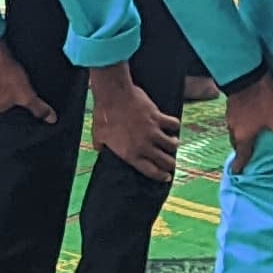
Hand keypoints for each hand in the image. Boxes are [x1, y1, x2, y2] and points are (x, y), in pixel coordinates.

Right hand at [0, 41, 49, 121]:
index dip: (14, 113)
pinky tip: (6, 72)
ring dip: (3, 88)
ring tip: (13, 81)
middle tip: (18, 92)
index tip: (21, 107)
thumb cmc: (8, 75)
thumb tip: (51, 119)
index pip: (4, 118)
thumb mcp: (27, 94)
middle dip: (8, 100)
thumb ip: (38, 108)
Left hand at [91, 66, 180, 180]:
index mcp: (130, 154)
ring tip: (173, 143)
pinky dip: (175, 125)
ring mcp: (152, 132)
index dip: (161, 176)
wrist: (113, 96)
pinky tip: (173, 125)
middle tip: (171, 164)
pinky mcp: (157, 117)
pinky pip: (173, 124)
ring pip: (172, 144)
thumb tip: (100, 150)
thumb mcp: (97, 135)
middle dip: (170, 164)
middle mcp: (144, 146)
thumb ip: (101, 146)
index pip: (151, 171)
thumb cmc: (104, 116)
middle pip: (165, 161)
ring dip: (174, 145)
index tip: (167, 177)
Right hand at [220, 73, 272, 173]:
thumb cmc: (263, 102)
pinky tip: (249, 118)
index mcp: (243, 136)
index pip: (241, 156)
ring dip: (242, 134)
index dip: (239, 166)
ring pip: (235, 130)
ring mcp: (231, 115)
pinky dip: (242, 122)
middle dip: (242, 149)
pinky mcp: (233, 103)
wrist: (248, 74)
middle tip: (247, 154)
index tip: (236, 173)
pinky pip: (236, 118)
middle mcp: (234, 128)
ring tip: (250, 135)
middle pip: (236, 143)